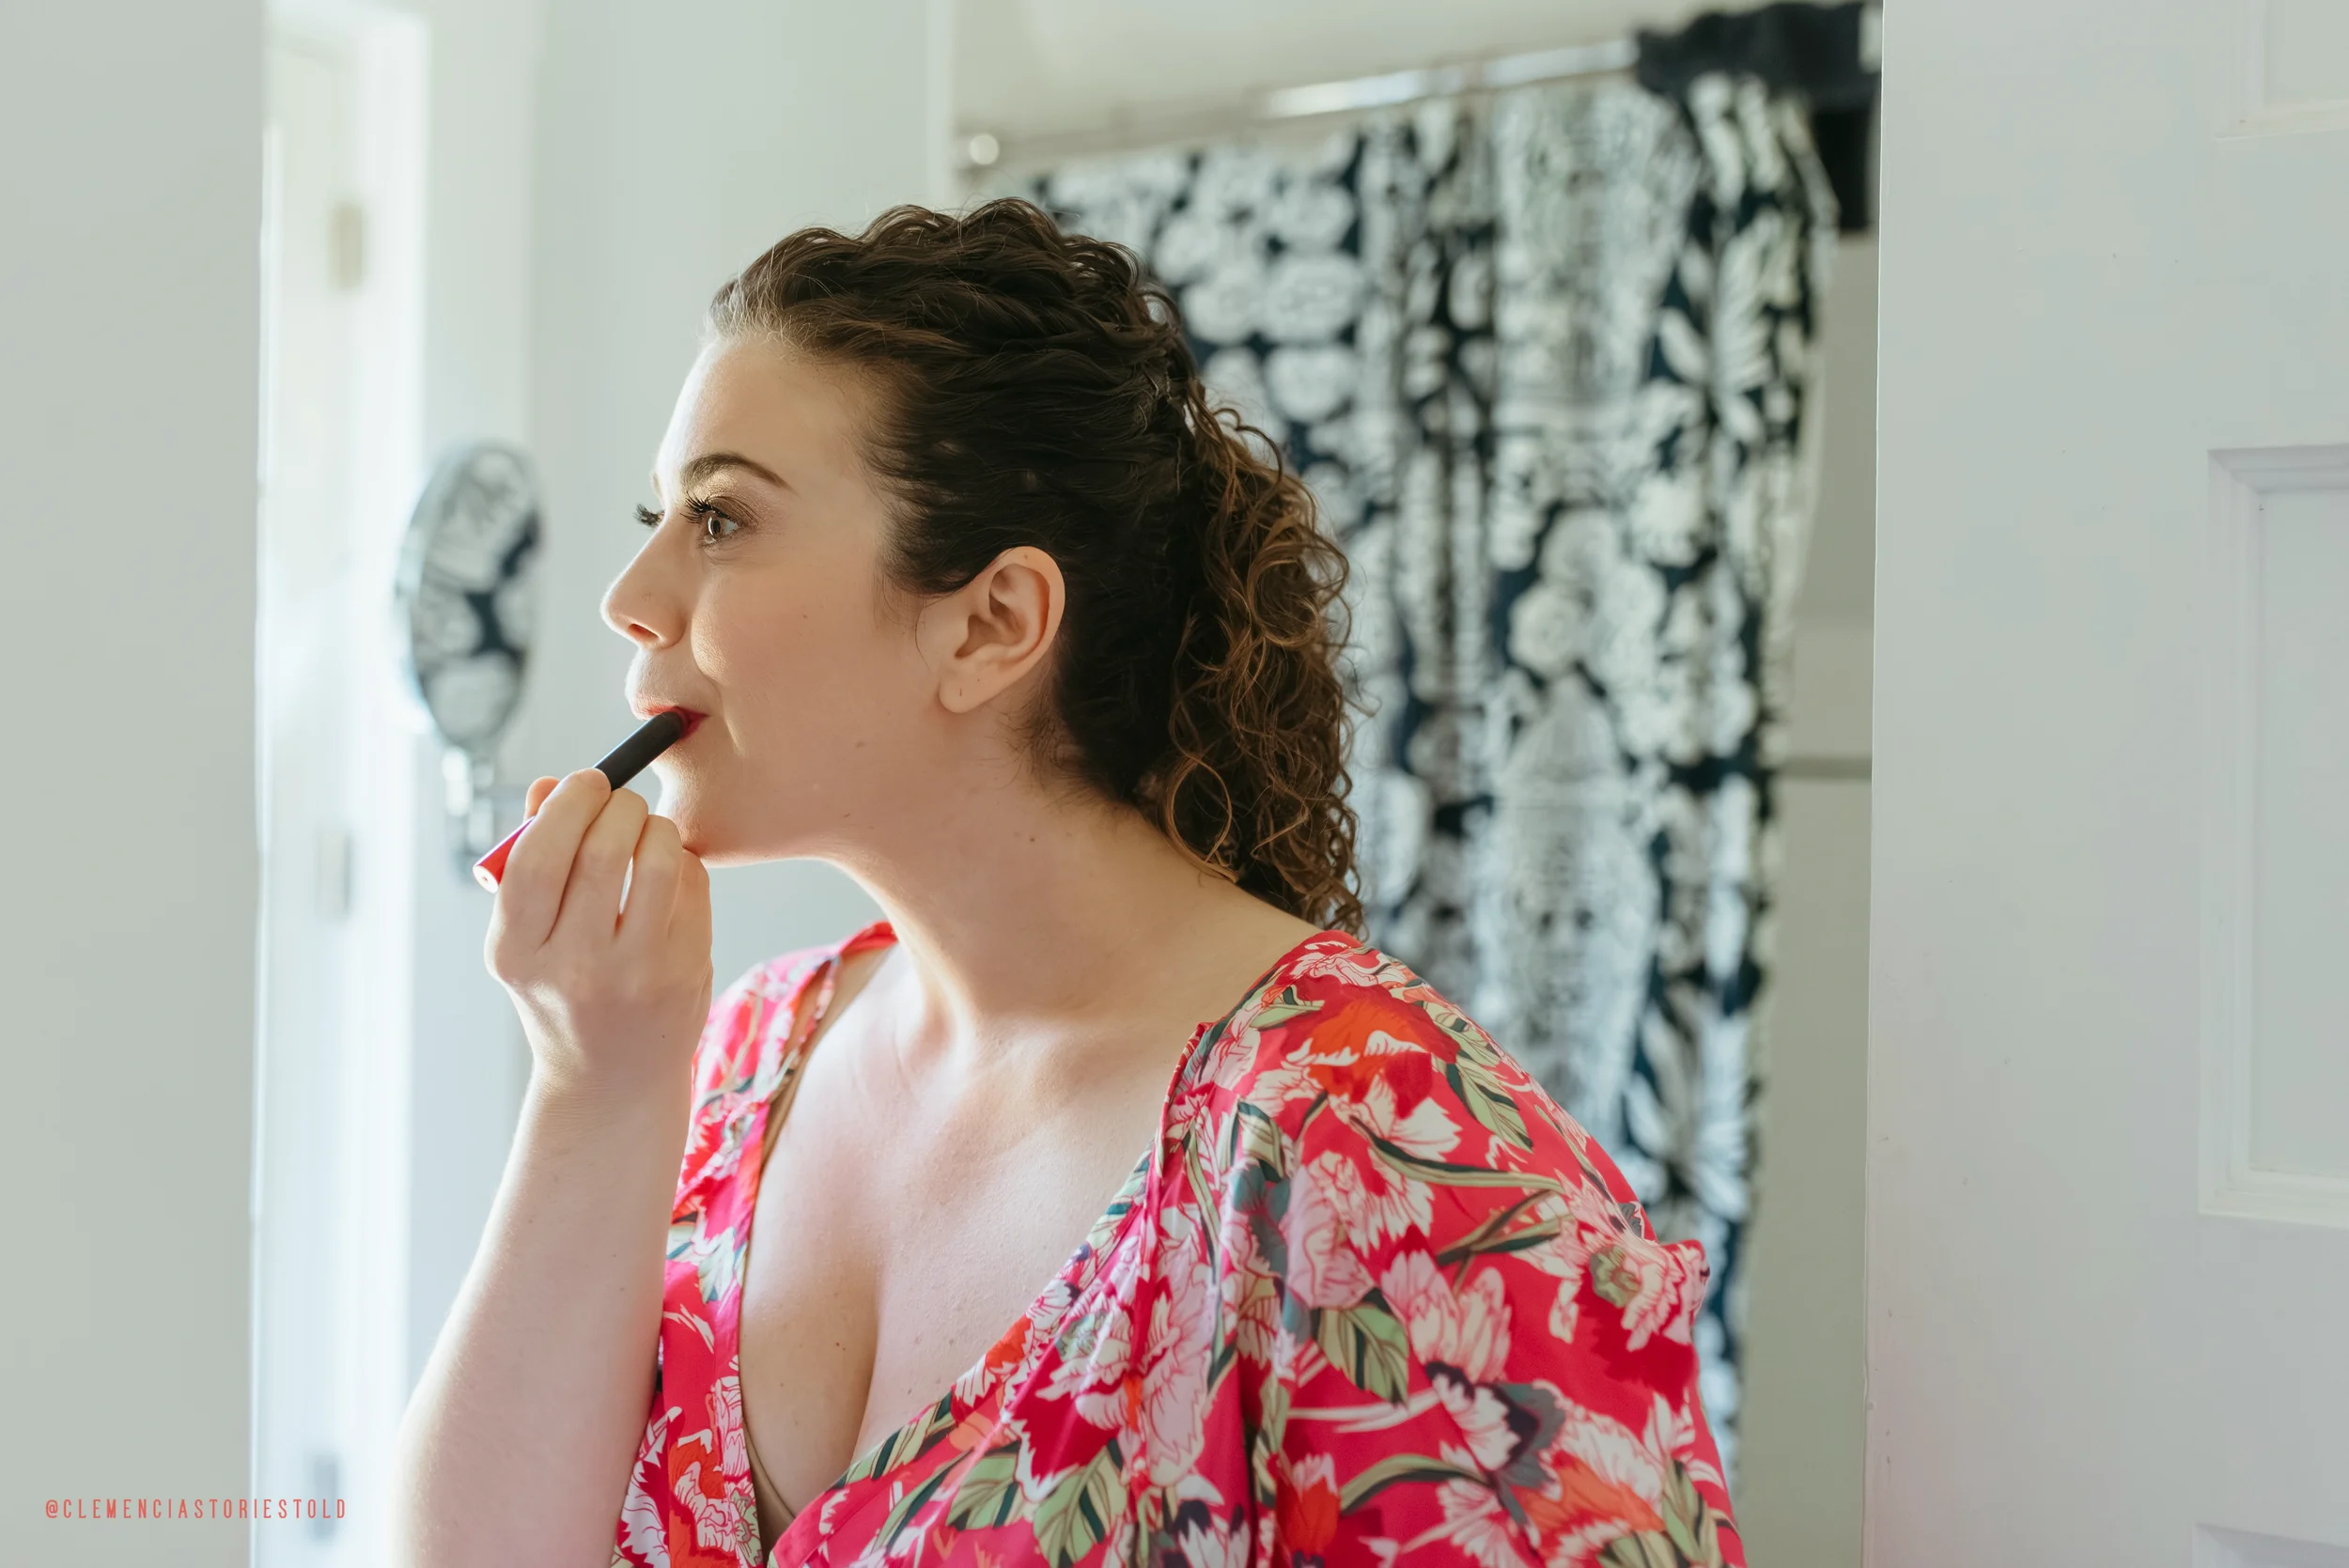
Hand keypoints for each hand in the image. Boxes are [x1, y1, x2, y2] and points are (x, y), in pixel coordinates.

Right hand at [483, 769, 712, 1099]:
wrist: (610, 1078)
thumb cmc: (562, 988)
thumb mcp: (528, 939)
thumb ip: (531, 861)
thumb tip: (551, 785)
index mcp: (516, 953)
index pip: (535, 858)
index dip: (564, 805)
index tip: (583, 781)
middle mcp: (573, 967)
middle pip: (600, 849)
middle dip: (616, 803)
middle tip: (619, 798)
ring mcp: (635, 973)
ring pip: (656, 858)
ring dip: (655, 824)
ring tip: (646, 828)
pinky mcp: (685, 972)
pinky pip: (692, 882)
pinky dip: (680, 859)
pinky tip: (667, 870)